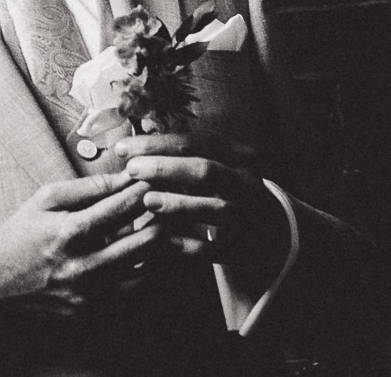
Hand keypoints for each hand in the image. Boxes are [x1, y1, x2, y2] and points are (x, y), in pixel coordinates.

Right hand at [0, 171, 164, 312]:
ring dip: (160, 250)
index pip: (118, 209)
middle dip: (162, 221)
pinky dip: (145, 273)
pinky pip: (129, 292)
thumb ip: (85, 188)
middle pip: (141, 244)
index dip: (141, 192)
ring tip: (171, 231)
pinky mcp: (89, 310)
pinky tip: (152, 258)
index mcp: (67, 233)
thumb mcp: (45, 200)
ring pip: (143, 272)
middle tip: (174, 207)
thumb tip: (122, 178)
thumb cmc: (19, 233)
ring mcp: (87, 293)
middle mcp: (81, 266)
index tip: (155, 180)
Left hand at [101, 131, 288, 281]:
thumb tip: (130, 144)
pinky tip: (165, 243)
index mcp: (236, 156)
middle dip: (165, 168)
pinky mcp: (246, 247)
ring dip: (181, 204)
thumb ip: (179, 155)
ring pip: (218, 208)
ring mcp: (250, 216)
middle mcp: (247, 183)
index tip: (123, 148)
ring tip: (148, 201)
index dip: (155, 143)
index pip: (193, 141)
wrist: (268, 231)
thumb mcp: (212, 165)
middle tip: (131, 170)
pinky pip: (219, 248)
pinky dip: (191, 246)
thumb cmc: (225, 191)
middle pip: (206, 170)